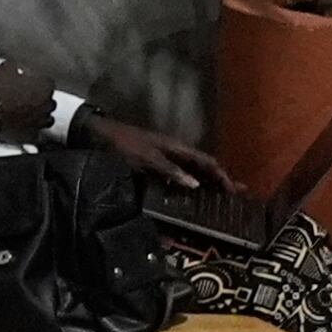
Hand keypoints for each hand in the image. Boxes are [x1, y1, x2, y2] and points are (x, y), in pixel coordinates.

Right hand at [0, 59, 58, 142]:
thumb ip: (19, 68)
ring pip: (46, 118)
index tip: (27, 83)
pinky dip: (30, 130)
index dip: (36, 83)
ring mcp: (41, 120)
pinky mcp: (32, 135)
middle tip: (25, 99)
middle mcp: (48, 104)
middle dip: (40, 100)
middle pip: (49, 101)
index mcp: (45, 86)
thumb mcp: (6, 68)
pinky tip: (21, 127)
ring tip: (25, 114)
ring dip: (38, 116)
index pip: (47, 82)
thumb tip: (20, 69)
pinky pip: (35, 133)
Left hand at [86, 117, 231, 193]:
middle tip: (235, 195)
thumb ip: (169, 170)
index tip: (234, 191)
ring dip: (205, 183)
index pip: (207, 162)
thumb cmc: (122, 143)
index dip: (222, 175)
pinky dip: (187, 183)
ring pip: (191, 171)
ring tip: (218, 198)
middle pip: (203, 166)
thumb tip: (195, 184)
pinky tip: (188, 195)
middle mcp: (174, 151)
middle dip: (219, 179)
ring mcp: (164, 157)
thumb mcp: (145, 158)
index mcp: (177, 147)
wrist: (96, 134)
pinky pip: (176, 174)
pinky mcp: (152, 164)